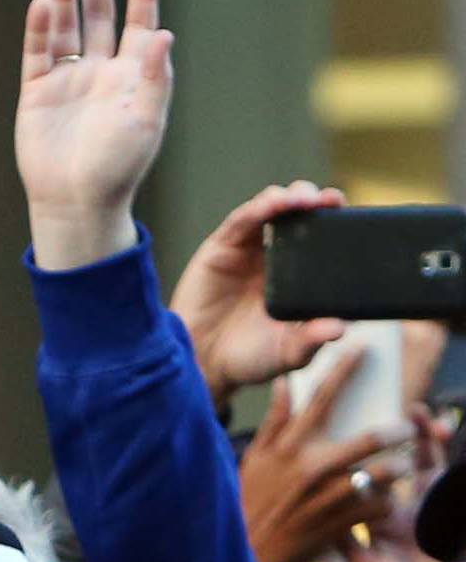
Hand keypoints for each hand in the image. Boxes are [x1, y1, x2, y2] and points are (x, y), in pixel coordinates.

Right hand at [17, 0, 175, 270]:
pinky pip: (38, 53)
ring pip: (66, 28)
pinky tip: (42, 4)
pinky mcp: (37, 94)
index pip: (139, 25)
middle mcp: (100, 72)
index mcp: (132, 77)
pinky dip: (39, 29)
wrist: (75, 203)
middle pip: (99, 16)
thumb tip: (163, 34)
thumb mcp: (146, 123)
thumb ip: (156, 78)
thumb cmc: (117, 169)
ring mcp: (68, 80)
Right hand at [169, 183, 348, 406]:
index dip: (341, 224)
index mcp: (301, 275)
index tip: (359, 220)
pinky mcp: (224, 244)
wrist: (202, 364)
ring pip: (276, 208)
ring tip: (306, 199)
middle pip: (304, 215)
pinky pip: (244, 218)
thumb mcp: (287, 353)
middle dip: (321, 201)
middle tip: (333, 201)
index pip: (326, 239)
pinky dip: (261, 207)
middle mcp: (279, 255)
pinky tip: (274, 203)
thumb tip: (339, 328)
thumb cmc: (248, 359)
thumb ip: (311, 341)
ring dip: (293, 196)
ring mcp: (251, 247)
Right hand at [239, 358, 412, 561]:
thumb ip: (272, 422)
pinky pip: (377, 507)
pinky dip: (386, 501)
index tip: (360, 349)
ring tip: (401, 467)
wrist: (245, 556)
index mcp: (289, 448)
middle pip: (368, 439)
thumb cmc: (248, 505)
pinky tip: (385, 500)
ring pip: (380, 475)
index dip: (343, 370)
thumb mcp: (253, 460)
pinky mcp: (338, 524)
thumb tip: (283, 383)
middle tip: (406, 427)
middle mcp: (310, 469)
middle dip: (395, 431)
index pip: (320, 399)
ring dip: (396, 469)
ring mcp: (326, 499)